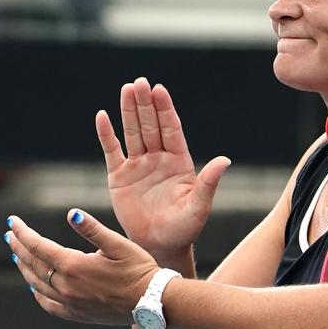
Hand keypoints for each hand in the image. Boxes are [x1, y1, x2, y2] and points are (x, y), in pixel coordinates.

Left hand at [5, 209, 158, 324]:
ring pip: (37, 284)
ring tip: (17, 256)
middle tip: (10, 235)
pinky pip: (48, 305)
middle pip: (33, 264)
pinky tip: (34, 287)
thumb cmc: (139, 270)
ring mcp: (71, 302)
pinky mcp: (78, 314)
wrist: (153, 302)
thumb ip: (92, 229)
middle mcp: (67, 286)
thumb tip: (71, 214)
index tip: (13, 221)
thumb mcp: (118, 244)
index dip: (23, 232)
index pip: (38, 246)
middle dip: (19, 248)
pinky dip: (37, 293)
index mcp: (74, 265)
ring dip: (23, 268)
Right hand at [97, 78, 230, 259]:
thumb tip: (225, 160)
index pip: (171, 129)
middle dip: (145, 104)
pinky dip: (107, 135)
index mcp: (179, 162)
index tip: (160, 89)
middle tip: (140, 82)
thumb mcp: (200, 206)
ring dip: (128, 112)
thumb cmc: (185, 228)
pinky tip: (102, 116)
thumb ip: (209, 182)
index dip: (165, 109)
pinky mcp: (120, 177)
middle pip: (151, 125)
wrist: (160, 246)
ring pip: (132, 133)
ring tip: (126, 89)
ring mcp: (138, 166)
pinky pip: (112, 151)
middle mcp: (158, 159)